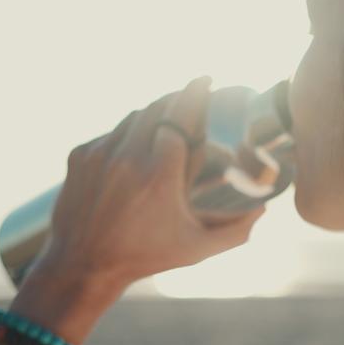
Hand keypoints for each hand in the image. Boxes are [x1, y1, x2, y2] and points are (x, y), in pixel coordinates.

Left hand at [37, 75, 267, 288]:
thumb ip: (236, 231)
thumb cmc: (144, 257)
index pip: (179, 115)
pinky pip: (110, 133)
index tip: (206, 79)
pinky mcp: (80, 156)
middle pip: (156, 108)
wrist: (82, 265)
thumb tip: (263, 211)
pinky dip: (128, 134)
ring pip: (132, 118)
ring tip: (168, 119)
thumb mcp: (197, 248)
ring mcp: (100, 154)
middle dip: (177, 98)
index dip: (194, 92)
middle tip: (193, 96)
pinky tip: (139, 146)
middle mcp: (128, 157)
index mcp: (159, 174)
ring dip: (153, 114)